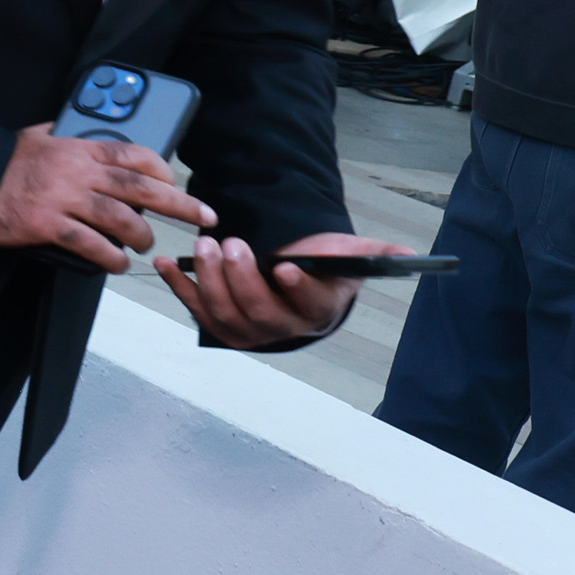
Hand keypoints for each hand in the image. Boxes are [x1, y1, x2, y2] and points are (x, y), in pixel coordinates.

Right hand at [0, 125, 210, 272]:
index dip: (160, 169)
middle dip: (179, 203)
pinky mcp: (47, 225)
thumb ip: (60, 132)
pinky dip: (109, 256)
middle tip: (203, 215)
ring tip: (144, 244)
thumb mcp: (34, 135)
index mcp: (77, 148)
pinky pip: (90, 244)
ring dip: (140, 235)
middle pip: (141, 187)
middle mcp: (77, 171)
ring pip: (120, 218)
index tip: (174, 182)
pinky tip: (117, 263)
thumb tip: (74, 128)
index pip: (132, 154)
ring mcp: (63, 199)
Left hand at [161, 231, 399, 349]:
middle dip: (241, 278)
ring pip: (224, 313)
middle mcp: (281, 329)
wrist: (290, 284)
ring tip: (205, 246)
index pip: (307, 305)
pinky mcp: (217, 325)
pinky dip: (177, 287)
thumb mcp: (346, 257)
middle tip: (232, 243)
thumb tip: (410, 253)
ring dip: (209, 280)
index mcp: (316, 312)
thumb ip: (373, 253)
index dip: (297, 288)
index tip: (284, 266)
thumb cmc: (321, 268)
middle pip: (258, 311)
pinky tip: (163, 263)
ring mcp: (247, 331)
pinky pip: (194, 310)